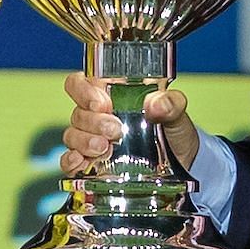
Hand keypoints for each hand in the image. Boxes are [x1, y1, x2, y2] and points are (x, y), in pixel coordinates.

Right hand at [60, 71, 197, 176]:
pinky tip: (80, 162)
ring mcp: (91, 140)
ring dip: (85, 142)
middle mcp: (95, 116)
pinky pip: (70, 161)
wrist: (180, 162)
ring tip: (105, 149)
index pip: (80, 83)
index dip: (84, 91)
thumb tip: (156, 105)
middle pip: (77, 113)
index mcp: (109, 94)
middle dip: (94, 123)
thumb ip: (170, 103)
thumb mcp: (176, 112)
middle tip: (115, 130)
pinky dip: (71, 162)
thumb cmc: (171, 128)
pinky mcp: (92, 164)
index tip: (102, 104)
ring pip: (72, 136)